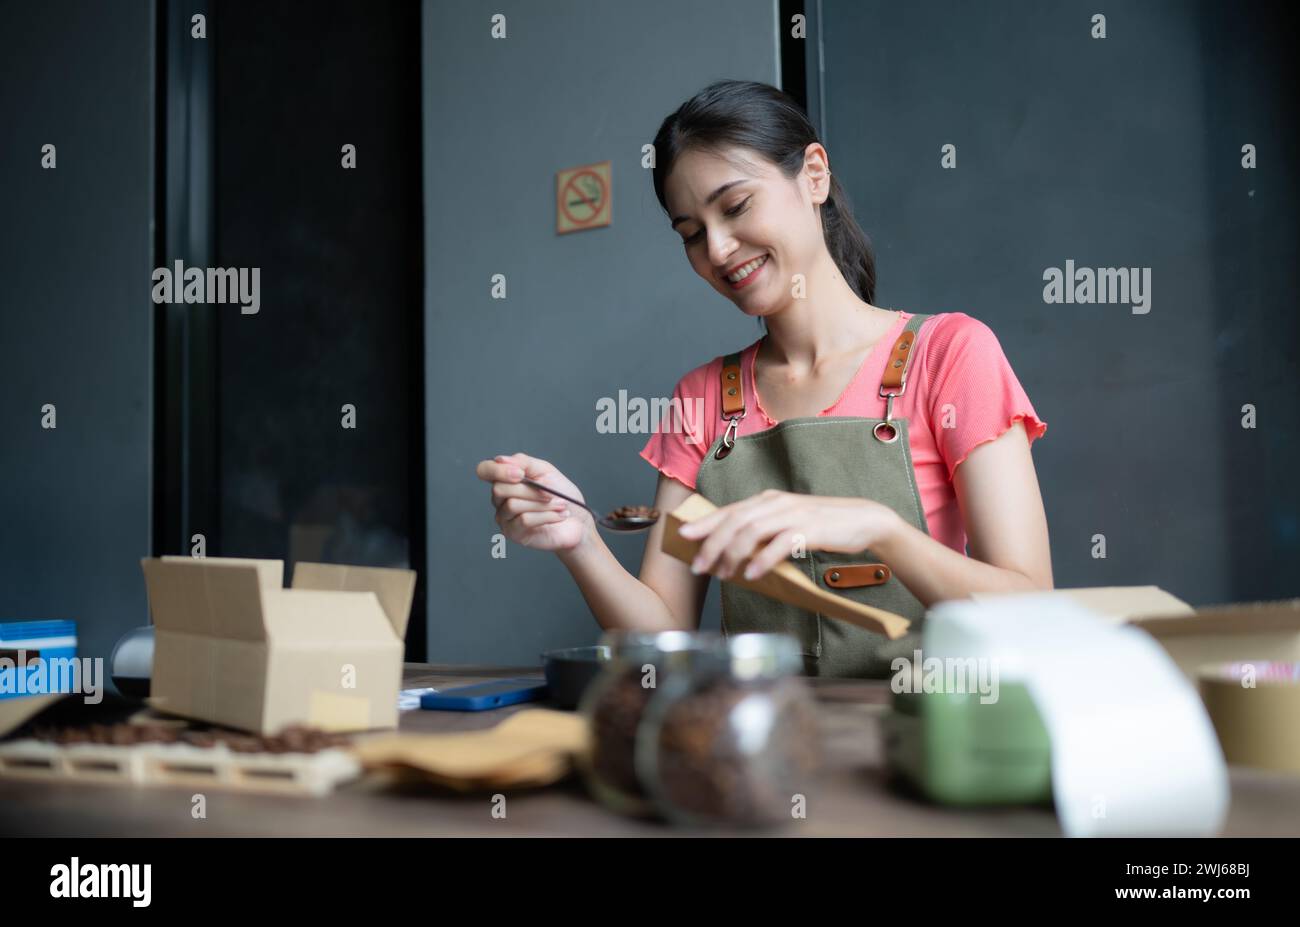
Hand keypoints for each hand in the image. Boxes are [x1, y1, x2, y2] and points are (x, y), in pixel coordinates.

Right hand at [474, 452, 591, 551]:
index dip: (497, 470)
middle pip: (500, 489)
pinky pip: (524, 520)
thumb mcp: (544, 470)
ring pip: (513, 505)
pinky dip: (547, 515)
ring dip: (542, 504)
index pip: (484, 470)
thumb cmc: (561, 494)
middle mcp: (499, 499)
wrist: (578, 520)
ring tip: (560, 505)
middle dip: (530, 490)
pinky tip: (560, 515)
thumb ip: (523, 462)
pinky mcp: (514, 533)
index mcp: (505, 480)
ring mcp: (504, 518)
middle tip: (551, 493)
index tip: (520, 473)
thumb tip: (500, 460)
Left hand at [677, 489, 899, 580]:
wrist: (863, 520)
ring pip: (751, 531)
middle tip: (698, 566)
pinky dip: (762, 560)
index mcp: (767, 500)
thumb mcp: (788, 522)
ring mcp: (792, 514)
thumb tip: (735, 552)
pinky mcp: (809, 529)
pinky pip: (779, 544)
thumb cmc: (822, 525)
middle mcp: (776, 503)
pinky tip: (751, 574)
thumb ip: (764, 531)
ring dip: (732, 554)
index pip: (729, 510)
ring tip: (723, 574)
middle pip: (734, 521)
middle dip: (711, 544)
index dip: (705, 523)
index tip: (683, 536)